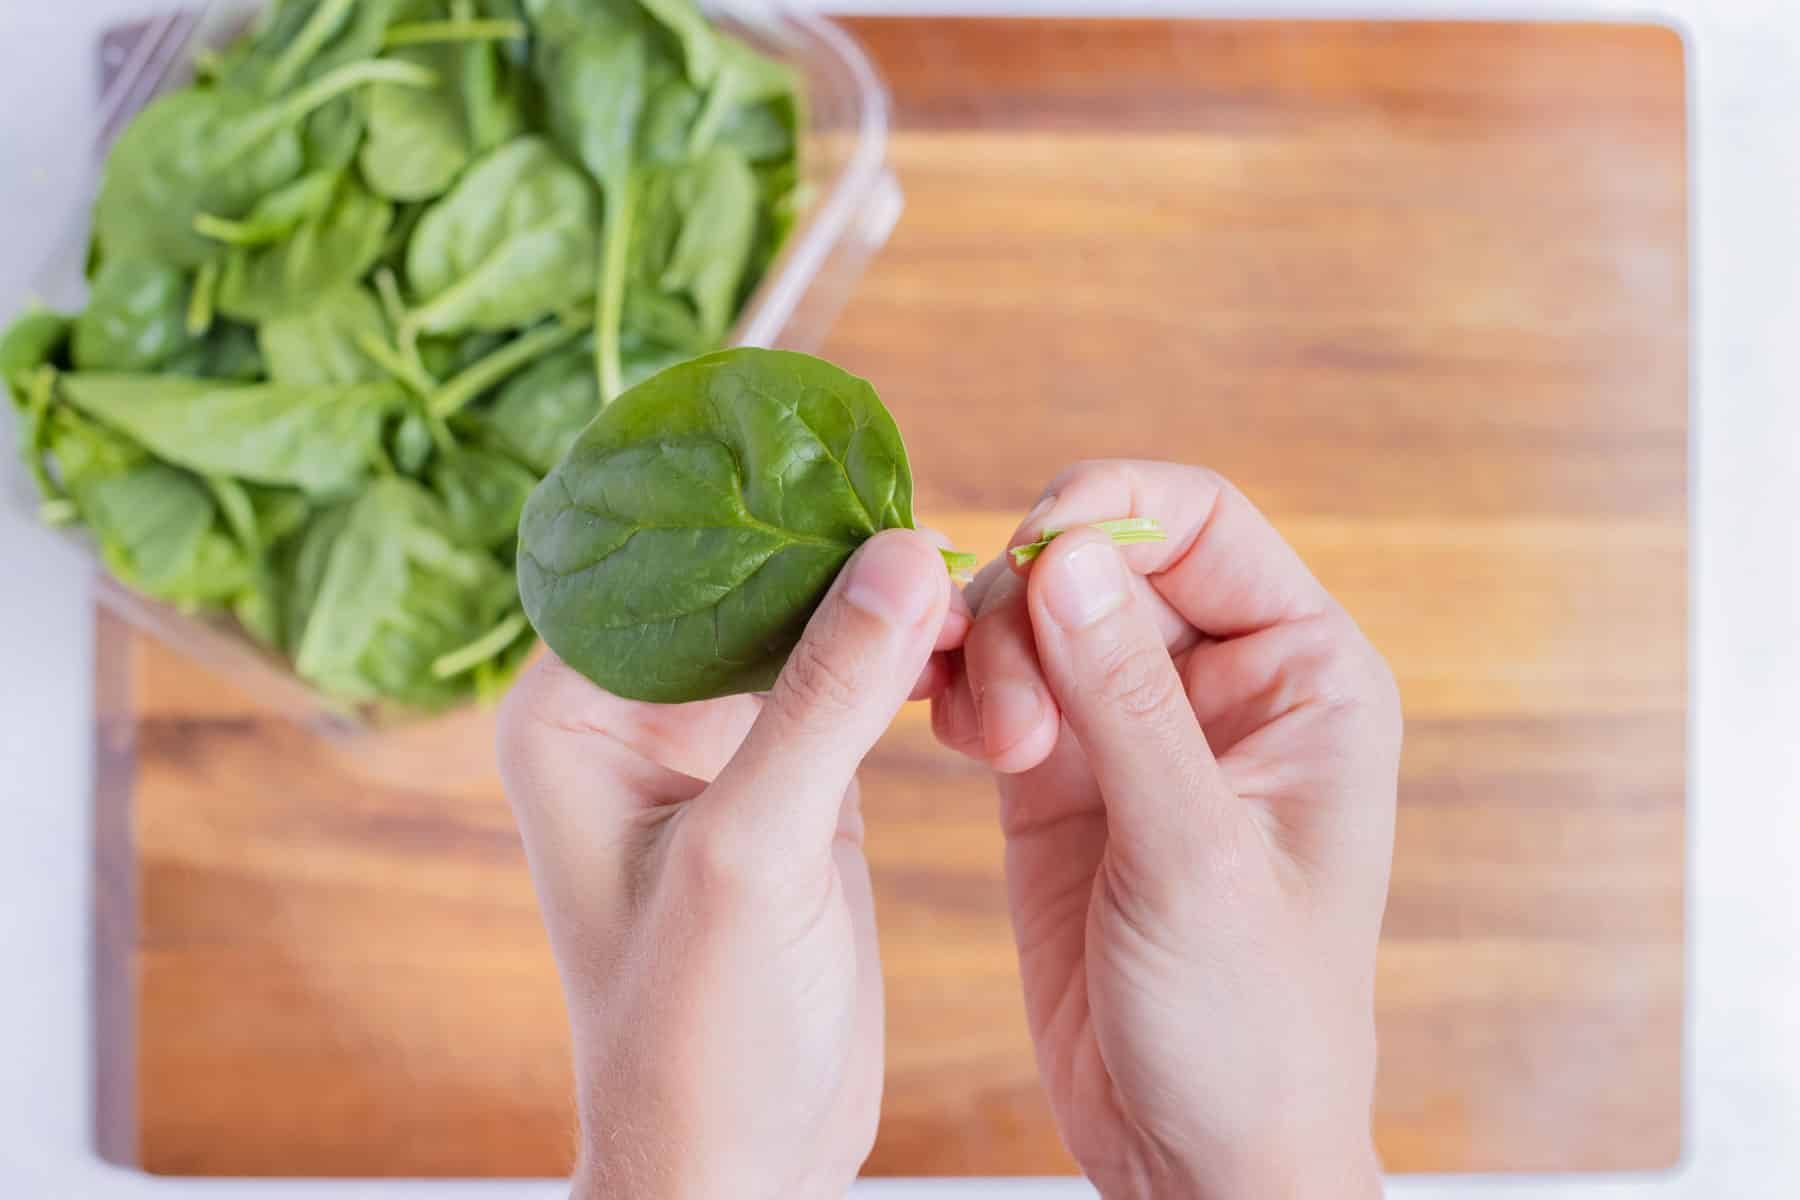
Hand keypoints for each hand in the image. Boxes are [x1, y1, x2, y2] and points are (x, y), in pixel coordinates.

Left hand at [499, 530, 963, 1199]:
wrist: (742, 1165)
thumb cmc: (699, 1036)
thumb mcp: (754, 854)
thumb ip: (824, 698)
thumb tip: (904, 552)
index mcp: (573, 713)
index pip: (658, 555)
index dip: (747, 500)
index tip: (844, 450)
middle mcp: (635, 714)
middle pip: (742, 579)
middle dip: (833, 546)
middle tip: (928, 510)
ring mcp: (717, 746)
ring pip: (805, 625)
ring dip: (881, 603)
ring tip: (965, 578)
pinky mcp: (792, 782)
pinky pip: (850, 685)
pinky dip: (907, 661)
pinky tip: (966, 644)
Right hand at [934, 462, 1399, 1199]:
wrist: (1197, 1152)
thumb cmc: (1250, 1025)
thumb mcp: (1192, 856)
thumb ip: (1128, 699)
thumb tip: (1068, 558)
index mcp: (1303, 678)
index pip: (1201, 523)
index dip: (1109, 512)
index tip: (1029, 555)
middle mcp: (1221, 687)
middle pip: (1101, 563)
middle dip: (1033, 608)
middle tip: (1009, 712)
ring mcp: (1137, 729)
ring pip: (1036, 619)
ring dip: (990, 655)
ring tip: (993, 748)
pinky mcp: (1064, 777)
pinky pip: (1000, 685)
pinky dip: (962, 689)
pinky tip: (954, 733)